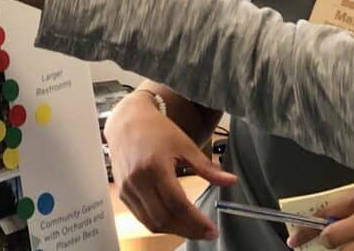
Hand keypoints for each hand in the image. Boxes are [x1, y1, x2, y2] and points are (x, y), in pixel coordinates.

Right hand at [104, 91, 235, 239]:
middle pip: (164, 218)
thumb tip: (231, 181)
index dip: (196, 221)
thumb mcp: (185, 144)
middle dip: (188, 231)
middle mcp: (138, 180)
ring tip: (193, 229)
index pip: (177, 203)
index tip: (212, 230)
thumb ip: (206, 167)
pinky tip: (174, 220)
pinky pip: (142, 218)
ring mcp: (128, 188)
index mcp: (155, 166)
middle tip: (206, 233)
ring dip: (174, 231)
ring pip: (152, 223)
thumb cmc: (157, 130)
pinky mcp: (123, 193)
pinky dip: (160, 224)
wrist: (127, 121)